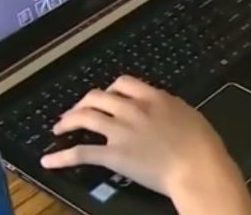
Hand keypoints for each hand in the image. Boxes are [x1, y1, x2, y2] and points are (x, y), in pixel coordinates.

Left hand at [41, 76, 250, 213]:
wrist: (197, 166)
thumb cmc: (202, 144)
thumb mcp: (188, 114)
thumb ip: (168, 108)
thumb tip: (160, 108)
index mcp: (154, 98)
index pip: (123, 83)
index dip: (110, 89)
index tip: (107, 97)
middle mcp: (133, 109)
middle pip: (98, 96)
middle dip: (83, 103)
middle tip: (78, 112)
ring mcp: (121, 131)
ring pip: (85, 117)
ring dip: (68, 121)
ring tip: (59, 127)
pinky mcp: (113, 155)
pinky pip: (81, 153)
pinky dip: (61, 157)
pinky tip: (49, 161)